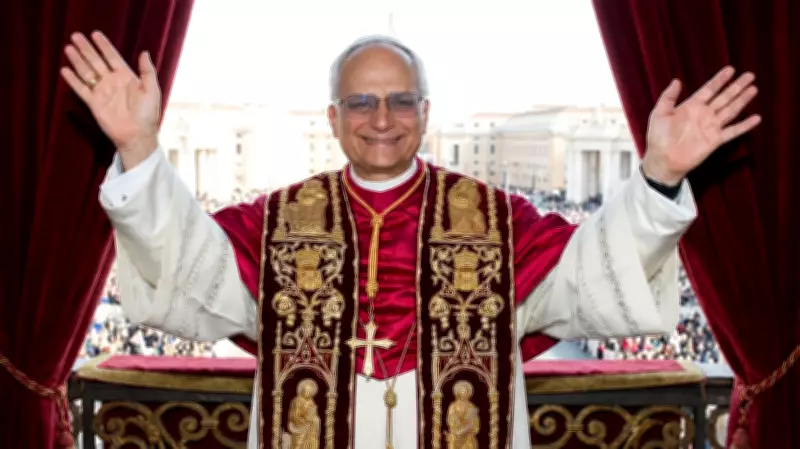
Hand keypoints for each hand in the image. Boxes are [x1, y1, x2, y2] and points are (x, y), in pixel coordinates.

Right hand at [61, 31, 160, 168]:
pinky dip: (73, 80)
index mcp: (126, 77)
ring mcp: (102, 92)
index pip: (112, 57)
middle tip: (76, 36)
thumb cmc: (147, 114)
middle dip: (86, 49)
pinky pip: (81, 89)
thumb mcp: (152, 90)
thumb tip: (144, 52)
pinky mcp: (94, 103)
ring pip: (87, 72)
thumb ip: (147, 71)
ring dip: (77, 60)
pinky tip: (65, 70)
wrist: (137, 135)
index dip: (104, 46)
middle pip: (96, 61)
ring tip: (68, 48)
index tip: (95, 34)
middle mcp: (112, 82)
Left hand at [642, 66, 760, 184]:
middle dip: (736, 86)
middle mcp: (704, 114)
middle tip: (750, 75)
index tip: (730, 69)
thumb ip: (668, 97)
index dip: (719, 80)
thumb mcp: (659, 113)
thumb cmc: (658, 137)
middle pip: (724, 97)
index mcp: (691, 106)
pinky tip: (756, 118)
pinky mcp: (715, 140)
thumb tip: (676, 80)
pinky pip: (733, 131)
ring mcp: (711, 127)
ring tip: (754, 89)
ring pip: (731, 110)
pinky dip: (744, 125)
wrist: (662, 159)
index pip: (709, 89)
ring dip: (742, 100)